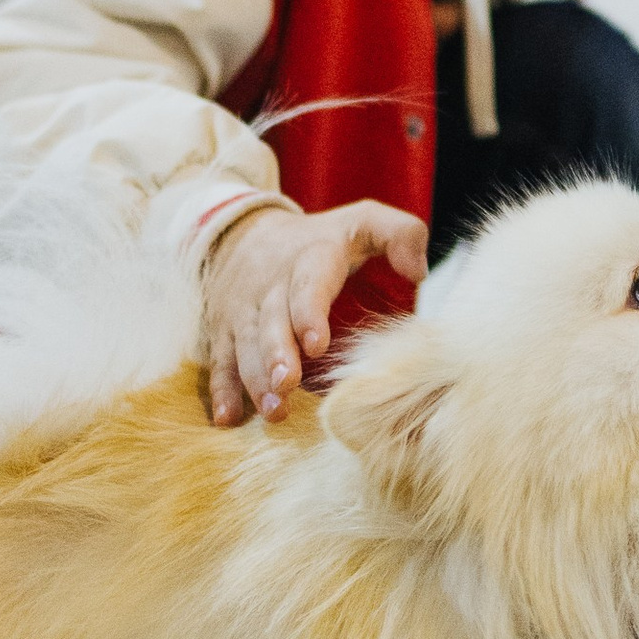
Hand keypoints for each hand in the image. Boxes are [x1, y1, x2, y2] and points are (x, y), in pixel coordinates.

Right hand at [203, 200, 427, 424]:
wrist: (245, 234)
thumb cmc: (320, 239)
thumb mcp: (364, 221)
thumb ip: (401, 235)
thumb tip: (417, 273)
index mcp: (310, 260)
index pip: (307, 285)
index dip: (309, 313)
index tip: (317, 344)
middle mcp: (271, 286)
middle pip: (271, 321)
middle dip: (277, 354)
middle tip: (287, 384)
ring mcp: (244, 312)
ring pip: (245, 346)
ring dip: (256, 380)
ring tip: (273, 410)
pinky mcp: (224, 332)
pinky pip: (220, 361)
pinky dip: (221, 389)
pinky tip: (227, 417)